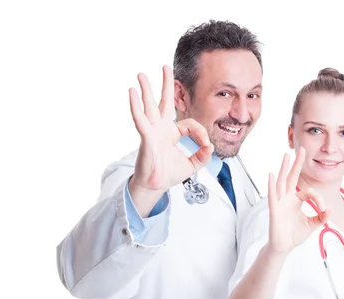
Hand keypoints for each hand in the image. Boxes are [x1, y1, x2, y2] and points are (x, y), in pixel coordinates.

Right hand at [128, 65, 213, 213]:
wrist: (155, 186)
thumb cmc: (169, 174)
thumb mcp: (193, 165)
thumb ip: (203, 156)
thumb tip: (211, 147)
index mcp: (172, 133)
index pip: (190, 123)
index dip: (201, 132)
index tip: (206, 145)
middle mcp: (161, 128)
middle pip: (164, 101)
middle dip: (166, 84)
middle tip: (165, 67)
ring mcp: (152, 131)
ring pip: (149, 105)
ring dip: (145, 89)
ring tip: (141, 74)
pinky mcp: (146, 136)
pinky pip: (140, 118)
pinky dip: (135, 105)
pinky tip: (132, 93)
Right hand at [267, 147, 328, 254]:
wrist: (284, 247)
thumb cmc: (294, 234)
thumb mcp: (312, 224)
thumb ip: (321, 217)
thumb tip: (329, 209)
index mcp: (295, 200)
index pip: (308, 192)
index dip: (318, 199)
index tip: (323, 209)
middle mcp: (286, 198)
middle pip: (292, 177)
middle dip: (297, 163)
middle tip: (301, 149)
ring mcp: (279, 203)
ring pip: (282, 182)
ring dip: (284, 169)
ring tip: (286, 156)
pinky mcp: (274, 210)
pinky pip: (272, 196)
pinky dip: (272, 186)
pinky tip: (271, 176)